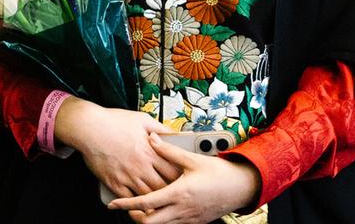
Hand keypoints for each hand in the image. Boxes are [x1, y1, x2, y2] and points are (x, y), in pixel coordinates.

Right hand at [55, 98, 180, 197]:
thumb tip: (173, 134)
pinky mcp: (115, 183)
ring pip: (148, 196)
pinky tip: (141, 207)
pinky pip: (129, 200)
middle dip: (172, 191)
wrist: (90, 127)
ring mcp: (128, 176)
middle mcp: (141, 166)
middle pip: (163, 186)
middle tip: (177, 194)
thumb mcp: (142, 119)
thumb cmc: (114, 121)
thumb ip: (160, 128)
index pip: (173, 169)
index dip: (181, 176)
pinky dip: (136, 206)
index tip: (185, 179)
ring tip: (162, 203)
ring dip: (156, 201)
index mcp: (150, 150)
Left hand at [108, 132, 260, 223]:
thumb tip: (152, 139)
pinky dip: (162, 220)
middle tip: (126, 206)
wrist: (240, 188)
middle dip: (134, 216)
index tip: (114, 204)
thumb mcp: (193, 158)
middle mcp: (181, 210)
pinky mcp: (194, 222)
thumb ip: (169, 151)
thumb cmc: (218, 172)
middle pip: (149, 223)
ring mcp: (187, 219)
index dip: (127, 204)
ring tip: (141, 206)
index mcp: (178, 193)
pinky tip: (162, 208)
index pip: (146, 204)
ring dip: (148, 219)